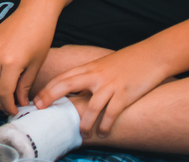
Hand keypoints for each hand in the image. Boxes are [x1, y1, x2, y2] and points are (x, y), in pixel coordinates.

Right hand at [0, 9, 56, 115]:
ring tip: (5, 97)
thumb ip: (26, 85)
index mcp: (10, 62)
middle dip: (0, 101)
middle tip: (9, 108)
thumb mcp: (36, 64)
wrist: (34, 12)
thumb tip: (20, 101)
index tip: (15, 111)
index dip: (9, 105)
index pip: (4, 92)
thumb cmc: (40, 35)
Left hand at [34, 44, 169, 136]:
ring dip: (84, 122)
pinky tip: (103, 132)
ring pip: (91, 106)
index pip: (63, 77)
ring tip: (82, 134)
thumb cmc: (127, 62)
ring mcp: (110, 85)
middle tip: (41, 110)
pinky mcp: (125, 94)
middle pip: (67, 85)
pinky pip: (111, 113)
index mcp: (90, 68)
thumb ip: (89, 76)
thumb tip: (75, 91)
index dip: (48, 89)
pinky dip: (105, 125)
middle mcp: (96, 75)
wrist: (152, 55)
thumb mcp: (103, 65)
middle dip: (51, 97)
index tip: (36, 100)